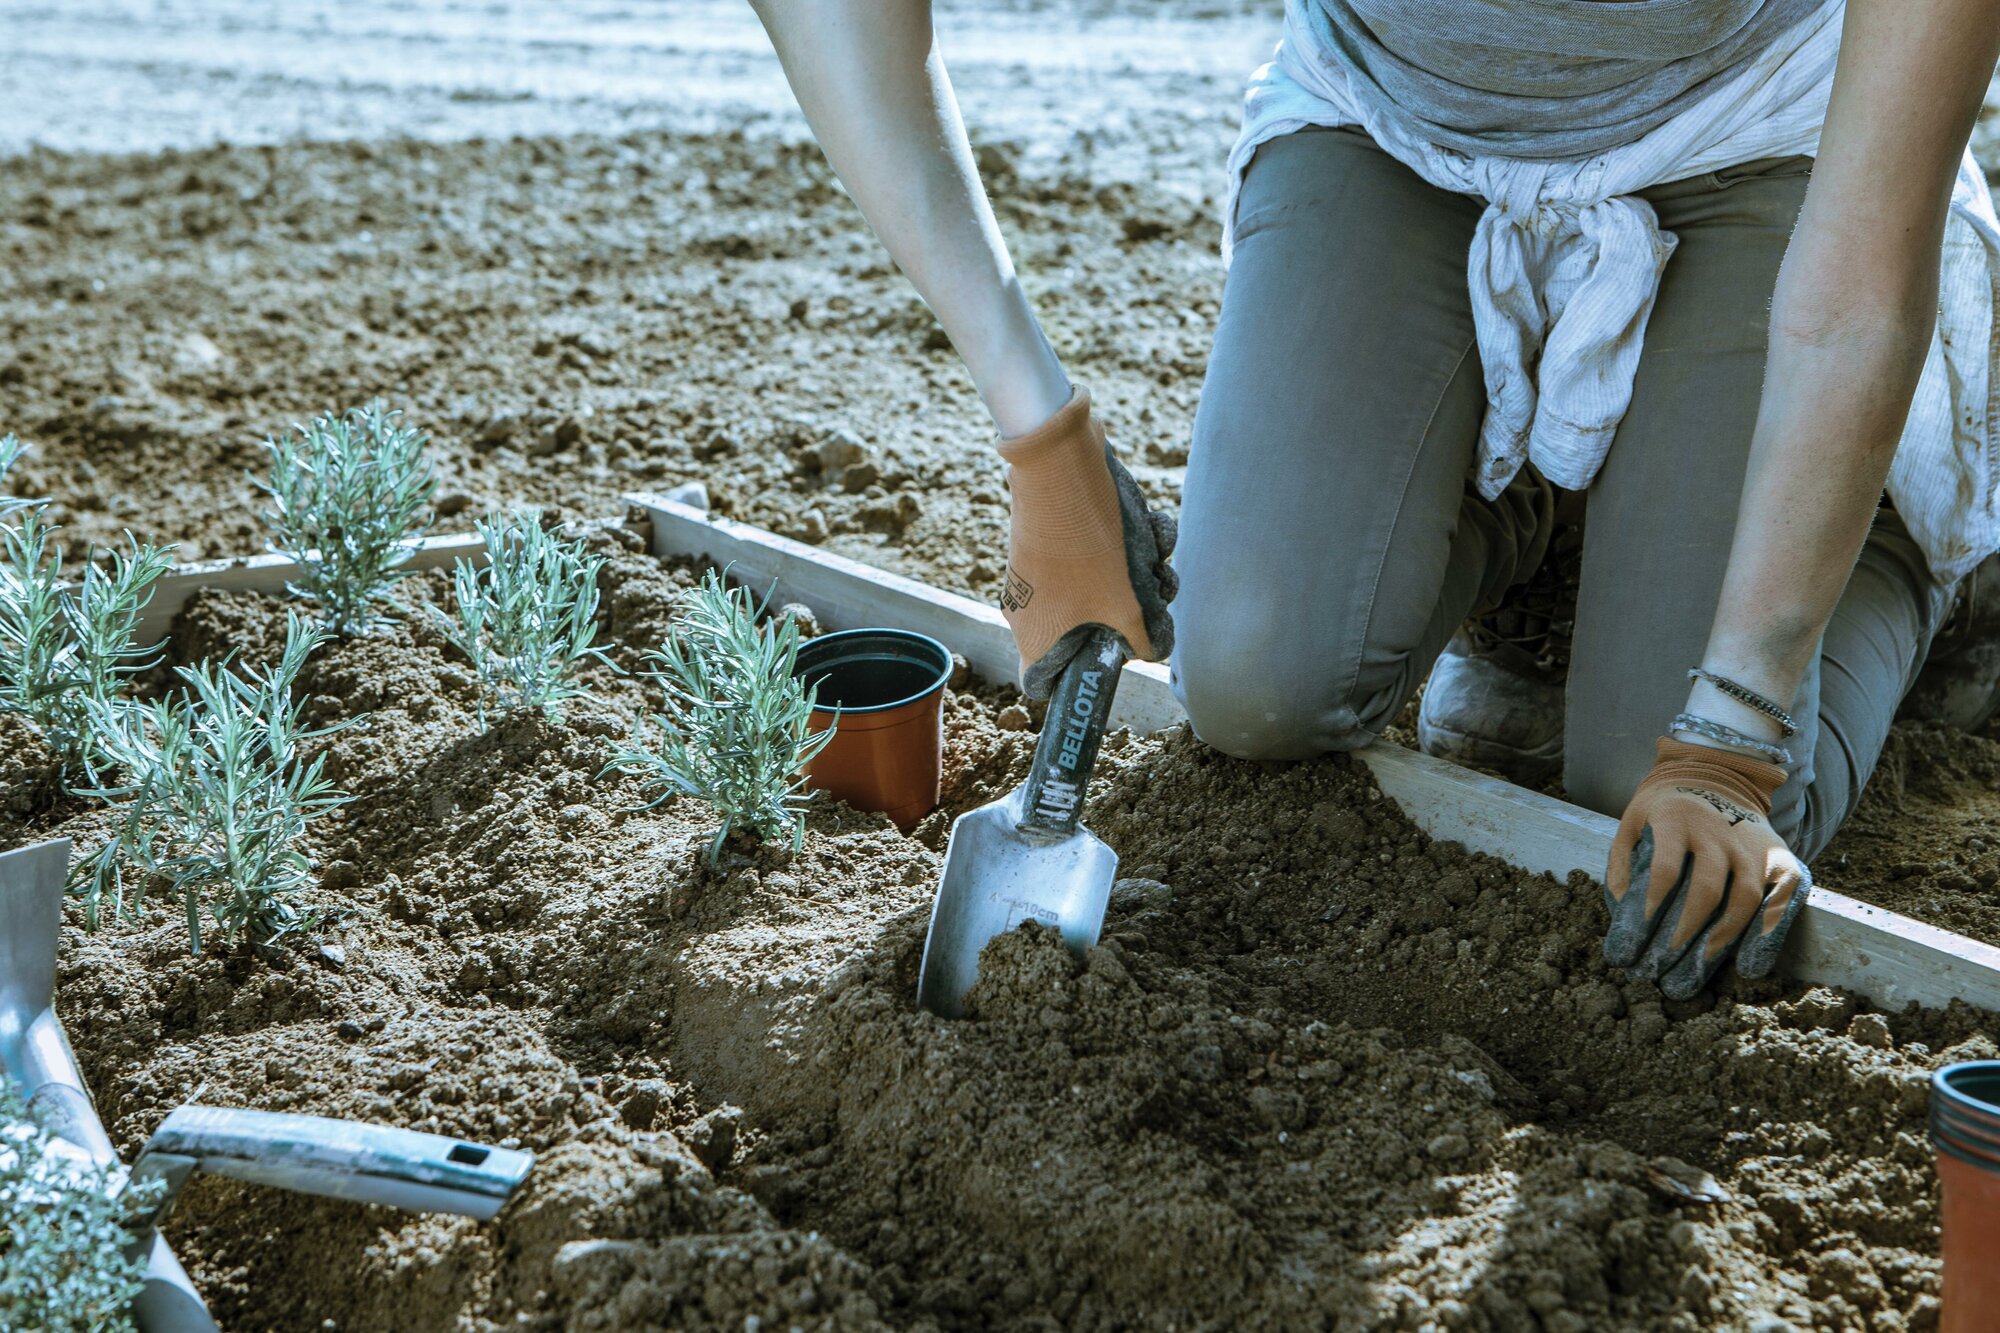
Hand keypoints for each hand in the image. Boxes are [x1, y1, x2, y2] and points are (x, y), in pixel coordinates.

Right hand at [998, 386, 1176, 697]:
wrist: (1064, 464)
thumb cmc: (1091, 545)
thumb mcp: (1130, 604)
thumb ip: (1145, 640)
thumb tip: (1153, 651)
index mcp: (1037, 637)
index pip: (1043, 684)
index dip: (1079, 681)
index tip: (1115, 661)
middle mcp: (1031, 609)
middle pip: (1090, 635)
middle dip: (1132, 616)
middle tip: (1153, 598)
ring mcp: (1042, 573)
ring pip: (1103, 592)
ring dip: (1140, 576)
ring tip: (1154, 556)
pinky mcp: (1056, 541)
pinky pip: (1098, 558)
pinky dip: (1129, 546)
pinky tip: (1149, 527)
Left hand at [1603, 737, 1810, 998]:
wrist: (1715, 780)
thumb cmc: (1663, 814)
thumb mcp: (1632, 824)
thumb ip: (1622, 863)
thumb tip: (1619, 909)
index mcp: (1675, 820)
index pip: (1665, 867)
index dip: (1652, 903)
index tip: (1638, 934)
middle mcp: (1718, 830)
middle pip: (1708, 886)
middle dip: (1688, 928)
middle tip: (1668, 960)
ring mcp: (1752, 844)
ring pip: (1746, 895)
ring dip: (1726, 935)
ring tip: (1703, 965)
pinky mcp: (1779, 856)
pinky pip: (1782, 894)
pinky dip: (1770, 927)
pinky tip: (1752, 959)